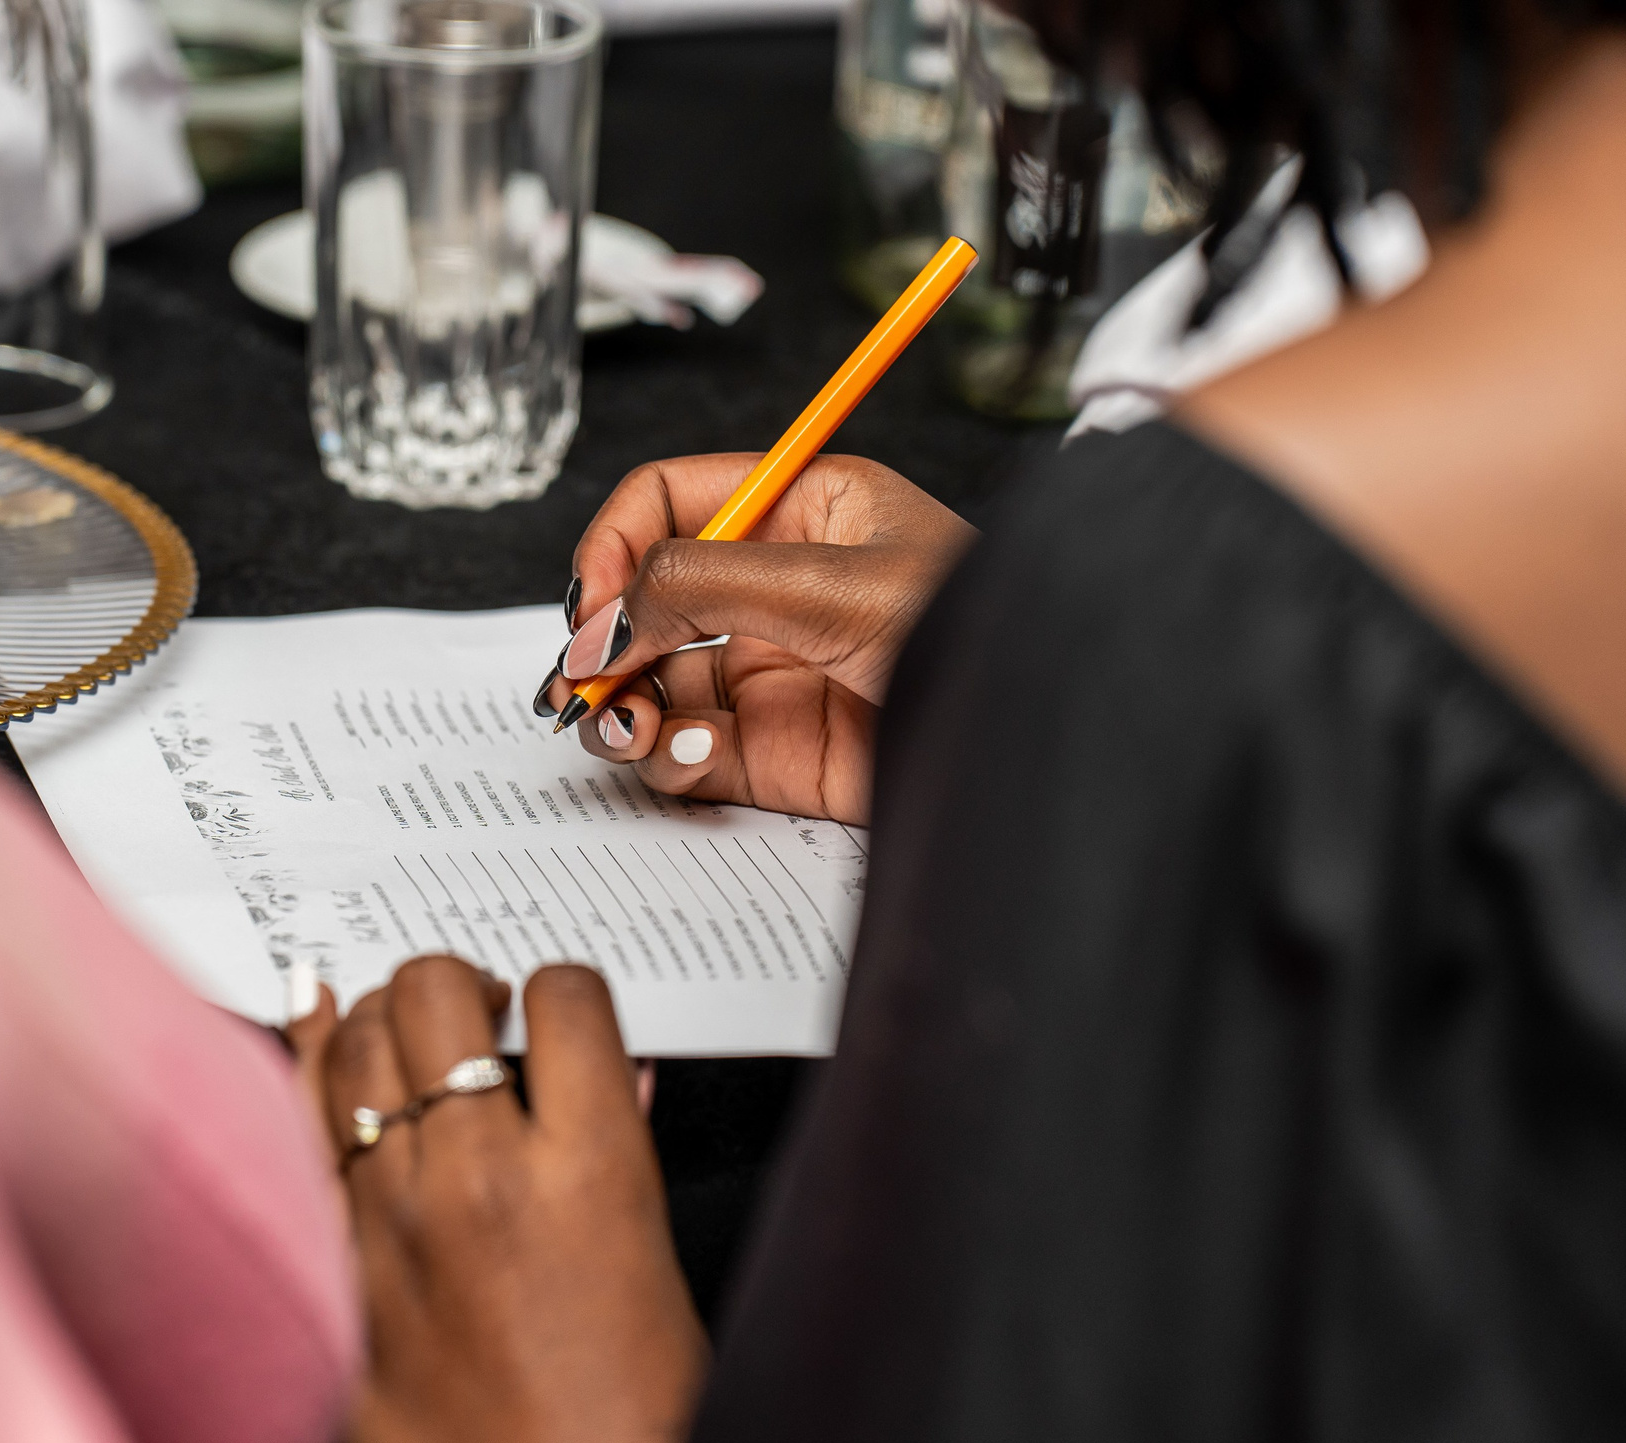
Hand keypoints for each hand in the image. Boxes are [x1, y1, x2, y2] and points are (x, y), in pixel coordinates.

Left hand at [287, 958, 706, 1442]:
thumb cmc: (630, 1436)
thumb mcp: (655, 1262)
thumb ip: (622, 1146)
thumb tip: (609, 1076)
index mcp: (590, 1172)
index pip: (567, 998)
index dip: (564, 992)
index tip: (557, 1013)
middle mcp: (481, 1178)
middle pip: (441, 993)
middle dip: (464, 985)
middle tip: (477, 1016)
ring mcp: (392, 1221)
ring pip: (357, 1041)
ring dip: (387, 1019)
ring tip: (406, 1033)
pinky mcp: (333, 1270)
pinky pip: (295, 1125)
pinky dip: (308, 1067)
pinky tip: (316, 1032)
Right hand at [537, 454, 972, 823]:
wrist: (1044, 742)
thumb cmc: (979, 631)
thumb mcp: (831, 585)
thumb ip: (702, 587)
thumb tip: (602, 622)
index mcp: (801, 508)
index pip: (666, 502)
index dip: (614, 547)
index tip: (594, 607)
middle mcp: (776, 586)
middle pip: (643, 599)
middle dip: (602, 641)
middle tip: (580, 684)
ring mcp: (772, 672)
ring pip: (652, 684)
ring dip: (620, 707)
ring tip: (626, 728)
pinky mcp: (777, 752)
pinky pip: (687, 751)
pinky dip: (669, 758)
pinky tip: (689, 756)